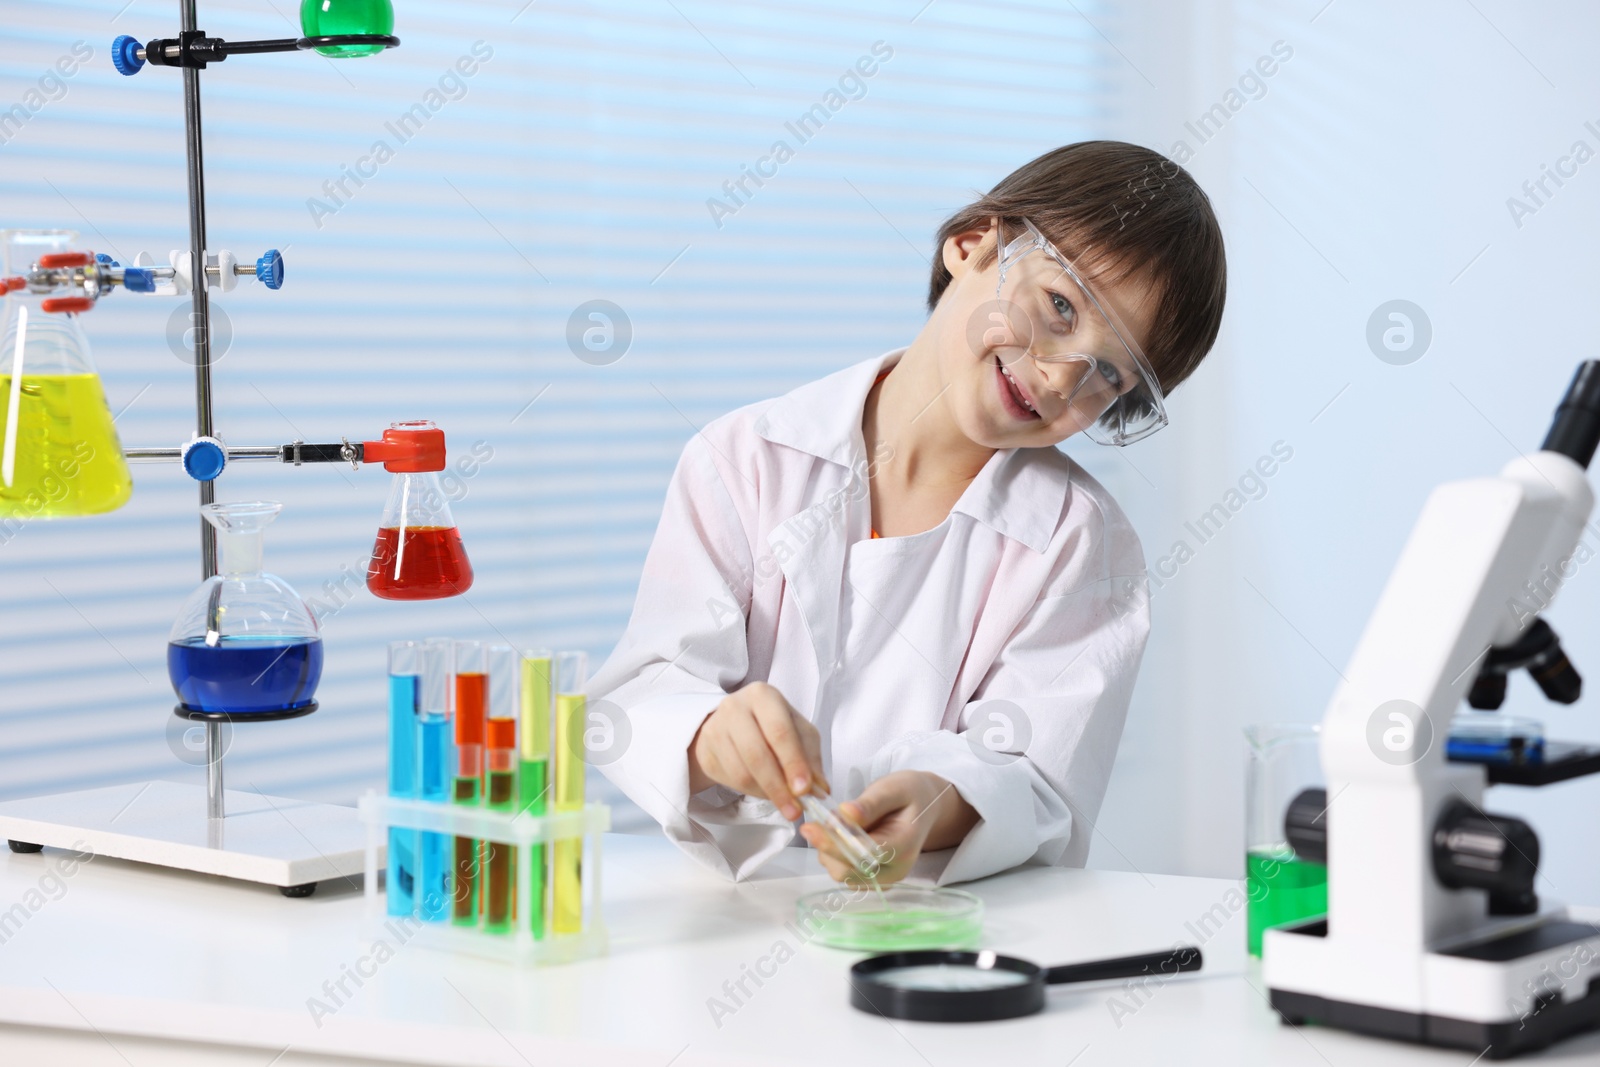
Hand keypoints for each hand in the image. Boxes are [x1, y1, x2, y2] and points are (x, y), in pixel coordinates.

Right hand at [688, 682, 828, 820]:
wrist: (733, 724)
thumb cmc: (771, 724)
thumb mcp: (798, 732)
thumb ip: (811, 758)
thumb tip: (820, 789)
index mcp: (763, 696)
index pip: (780, 732)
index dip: (793, 763)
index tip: (804, 790)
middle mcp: (735, 707)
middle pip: (757, 754)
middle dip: (778, 787)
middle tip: (794, 810)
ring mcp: (716, 728)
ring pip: (741, 772)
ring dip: (766, 793)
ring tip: (782, 801)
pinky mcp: (705, 750)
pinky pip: (730, 780)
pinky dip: (751, 792)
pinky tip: (764, 790)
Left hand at [799, 770, 978, 884]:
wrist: (924, 807)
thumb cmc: (910, 794)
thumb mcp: (894, 788)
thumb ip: (871, 803)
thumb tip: (846, 813)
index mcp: (905, 845)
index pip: (865, 853)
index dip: (835, 843)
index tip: (809, 828)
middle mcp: (895, 870)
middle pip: (848, 870)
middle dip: (827, 847)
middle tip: (817, 822)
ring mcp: (883, 879)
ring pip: (841, 874)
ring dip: (829, 850)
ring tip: (837, 824)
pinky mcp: (872, 880)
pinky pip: (844, 872)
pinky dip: (834, 855)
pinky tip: (840, 836)